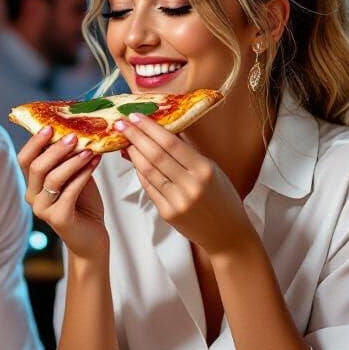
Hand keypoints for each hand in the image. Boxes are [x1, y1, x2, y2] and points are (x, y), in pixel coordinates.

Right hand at [16, 128, 105, 259]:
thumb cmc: (84, 204)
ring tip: (89, 150)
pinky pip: (69, 192)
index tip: (50, 126)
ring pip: (52, 179)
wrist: (92, 236)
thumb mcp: (74, 176)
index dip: (34, 142)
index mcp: (33, 184)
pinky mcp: (59, 219)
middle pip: (36, 167)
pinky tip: (94, 163)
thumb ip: (69, 159)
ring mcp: (43, 209)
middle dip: (55, 149)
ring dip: (72, 161)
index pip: (25, 159)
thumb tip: (75, 130)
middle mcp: (33, 197)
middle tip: (73, 136)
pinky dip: (82, 175)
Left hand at [114, 113, 252, 255]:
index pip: (170, 143)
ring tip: (125, 140)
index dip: (150, 128)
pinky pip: (148, 187)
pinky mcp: (167, 213)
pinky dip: (140, 172)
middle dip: (135, 136)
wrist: (227, 233)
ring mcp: (176, 201)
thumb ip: (188, 151)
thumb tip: (164, 129)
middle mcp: (190, 186)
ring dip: (133, 153)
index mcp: (204, 170)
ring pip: (147, 171)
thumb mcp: (212, 169)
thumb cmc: (222, 198)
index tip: (136, 116)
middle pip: (155, 155)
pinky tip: (135, 160)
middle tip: (122, 123)